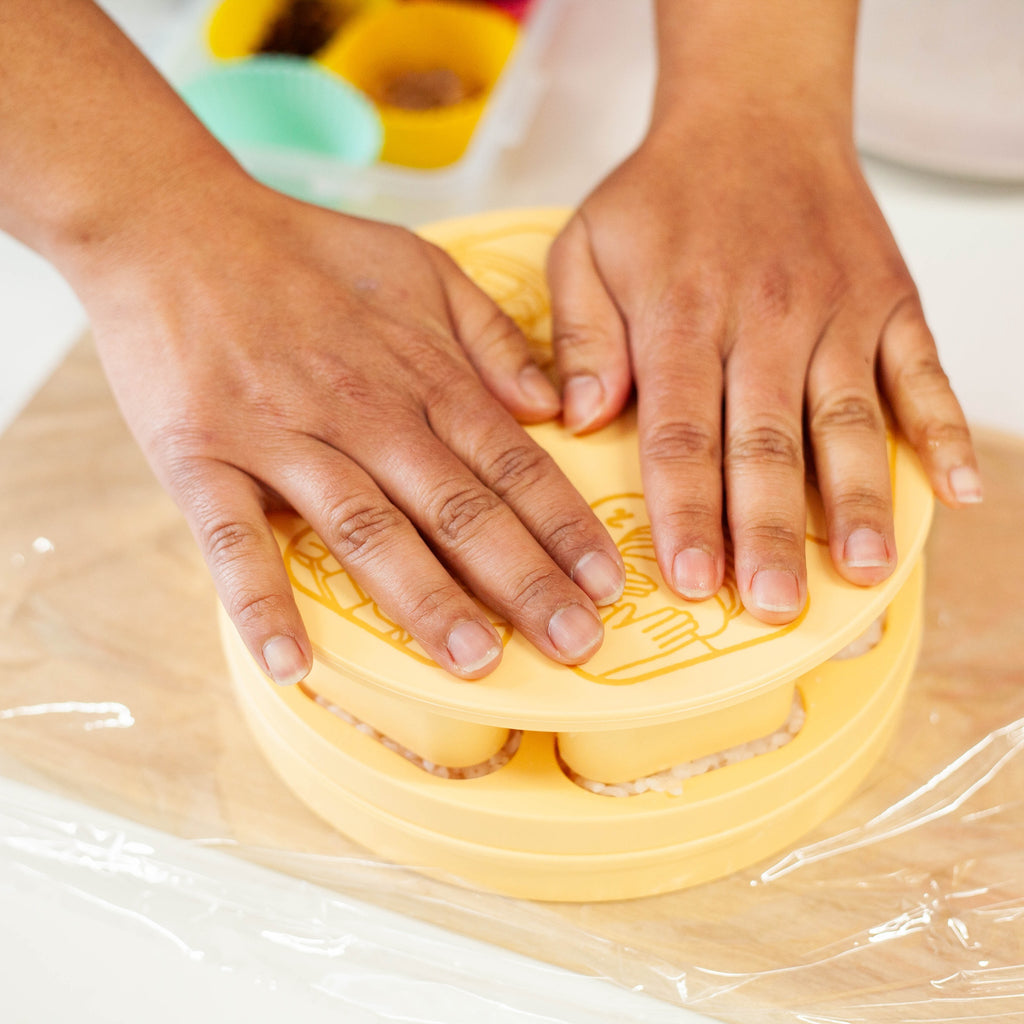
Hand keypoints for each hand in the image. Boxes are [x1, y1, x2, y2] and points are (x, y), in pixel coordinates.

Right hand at [76, 178, 624, 681]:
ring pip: (367, 530)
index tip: (609, 584)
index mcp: (423, 374)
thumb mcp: (423, 268)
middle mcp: (365, 413)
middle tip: (577, 643)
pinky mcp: (202, 458)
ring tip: (476, 661)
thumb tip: (552, 407)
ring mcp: (283, 437)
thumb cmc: (307, 253)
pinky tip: (292, 664)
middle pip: (458, 509)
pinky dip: (260, 603)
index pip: (512, 465)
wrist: (174, 225)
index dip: (566, 527)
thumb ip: (491, 339)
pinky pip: (233, 540)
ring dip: (424, 599)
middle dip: (524, 580)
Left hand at [548, 110, 978, 622]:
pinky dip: (943, 429)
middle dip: (771, 531)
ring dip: (861, 500)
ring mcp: (836, 311)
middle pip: (768, 443)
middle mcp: (766, 319)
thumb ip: (578, 337)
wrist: (753, 114)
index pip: (683, 433)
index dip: (688, 512)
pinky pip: (922, 370)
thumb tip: (577, 420)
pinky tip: (957, 489)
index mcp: (682, 316)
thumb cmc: (662, 195)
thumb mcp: (585, 247)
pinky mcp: (889, 300)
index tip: (691, 580)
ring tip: (865, 571)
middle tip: (774, 605)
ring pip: (850, 419)